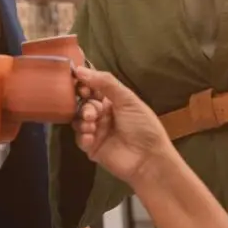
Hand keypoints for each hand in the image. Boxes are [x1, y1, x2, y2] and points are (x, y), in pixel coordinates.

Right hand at [72, 66, 174, 185]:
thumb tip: (81, 69)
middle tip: (92, 110)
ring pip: (78, 120)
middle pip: (83, 103)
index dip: (85, 85)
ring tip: (91, 123)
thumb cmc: (143, 126)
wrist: (149, 158)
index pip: (93, 88)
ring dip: (82, 119)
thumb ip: (105, 82)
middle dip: (85, 105)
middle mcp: (104, 114)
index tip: (79, 83)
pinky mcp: (92, 148)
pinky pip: (80, 139)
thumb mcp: (127, 99)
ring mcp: (97, 131)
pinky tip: (92, 137)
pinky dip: (83, 136)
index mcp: (113, 101)